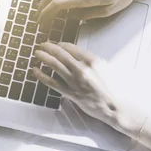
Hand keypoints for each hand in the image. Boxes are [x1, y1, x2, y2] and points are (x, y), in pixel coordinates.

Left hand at [33, 42, 147, 137]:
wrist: (114, 107)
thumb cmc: (113, 88)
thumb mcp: (106, 69)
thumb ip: (92, 61)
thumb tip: (79, 55)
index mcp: (93, 61)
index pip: (72, 48)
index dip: (61, 44)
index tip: (56, 43)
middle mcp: (82, 69)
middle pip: (61, 54)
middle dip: (49, 47)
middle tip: (42, 44)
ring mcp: (75, 82)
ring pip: (55, 65)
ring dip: (44, 57)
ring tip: (37, 53)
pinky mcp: (71, 93)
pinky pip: (53, 83)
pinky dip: (42, 76)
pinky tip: (36, 71)